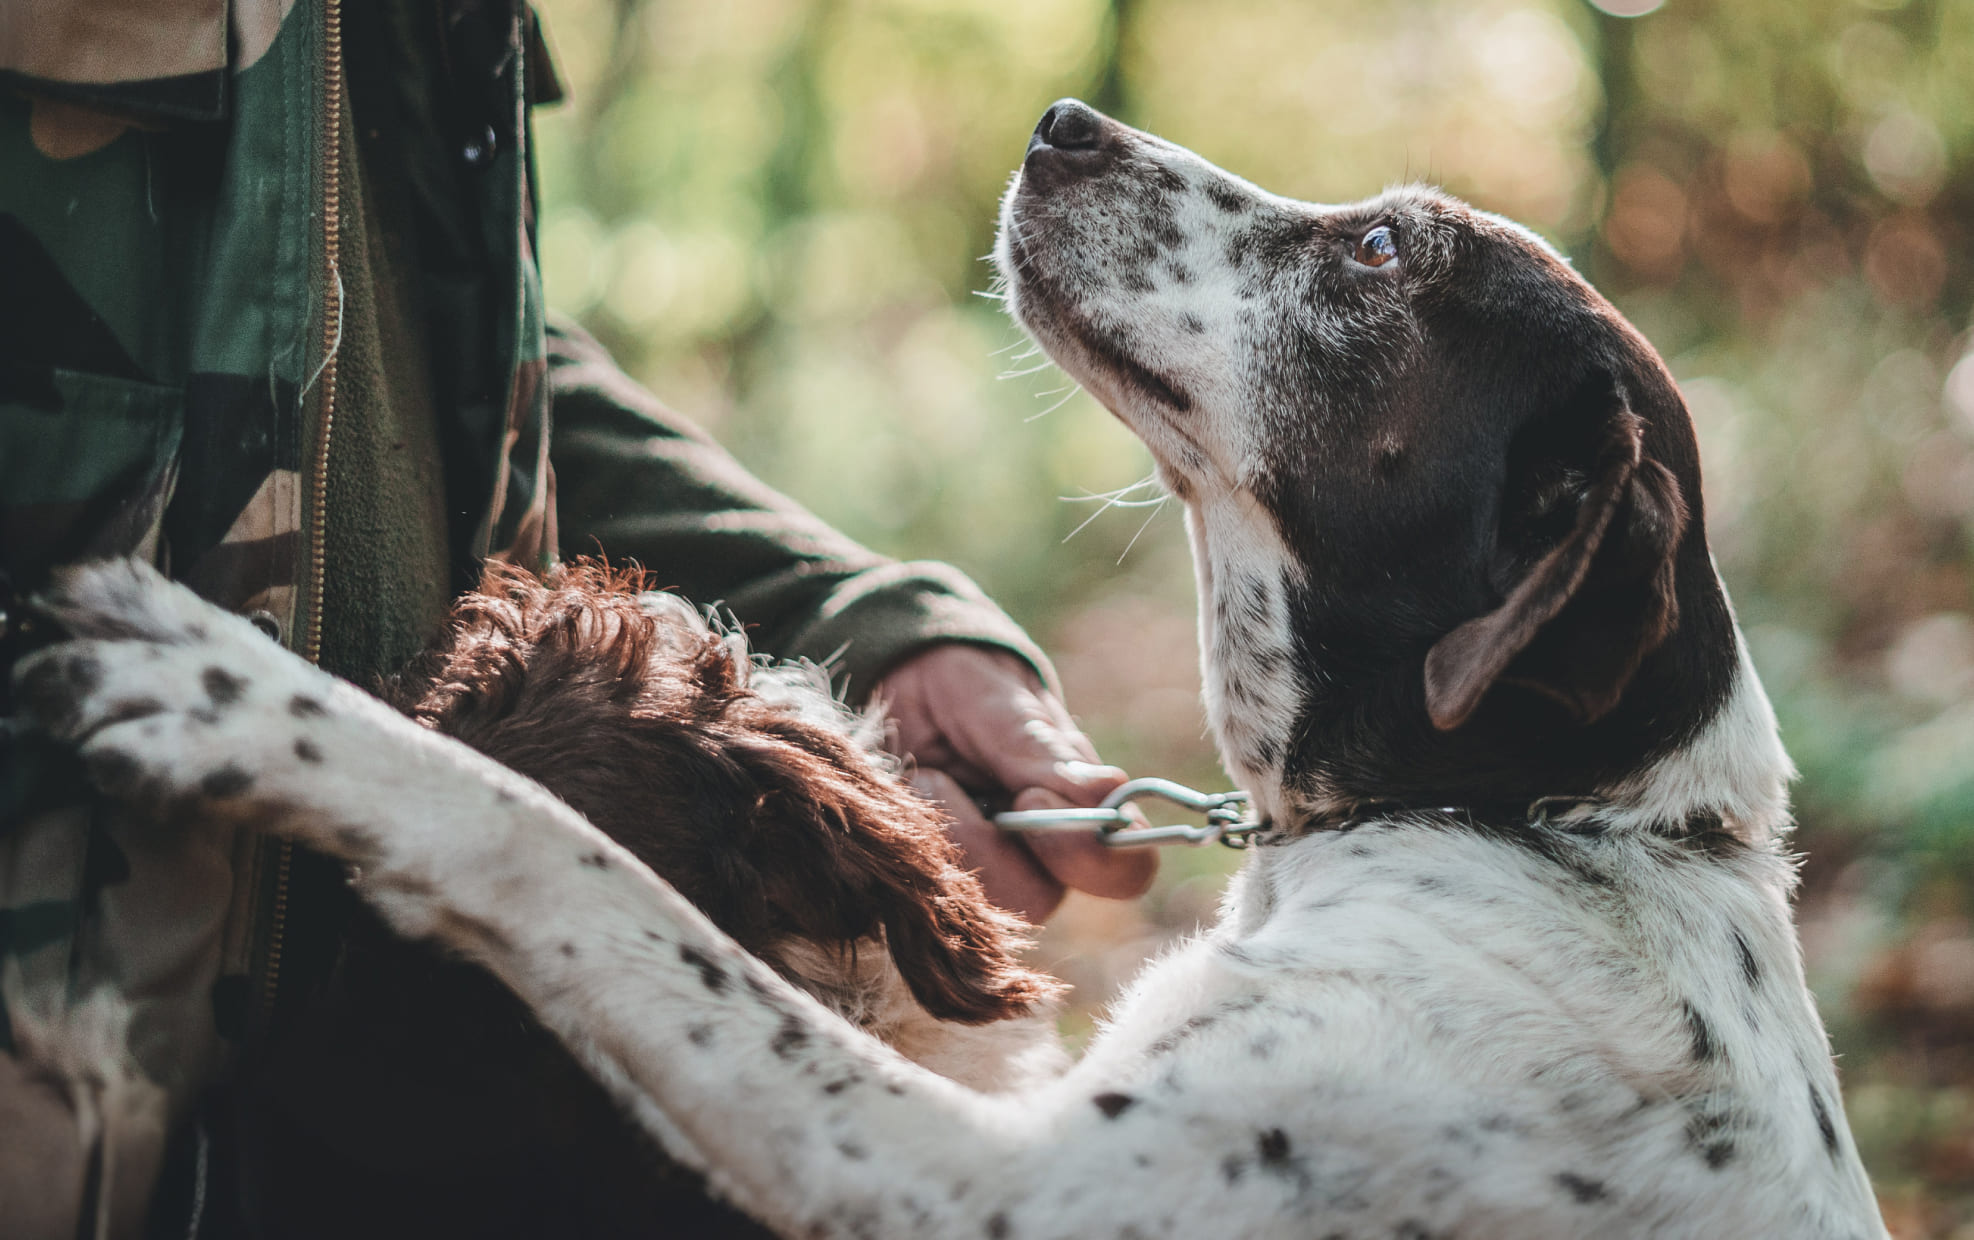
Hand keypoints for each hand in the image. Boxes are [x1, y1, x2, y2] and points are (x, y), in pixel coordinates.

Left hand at [872, 644, 1155, 921]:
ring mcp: (987, 877)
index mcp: (1086, 815)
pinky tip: (905, 796)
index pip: (1126, 871)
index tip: (1031, 796)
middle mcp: (1044, 858)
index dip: (1085, 852)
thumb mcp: (998, 704)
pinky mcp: (935, 884)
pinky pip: (921, 890)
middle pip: (1035, 900)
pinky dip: (906, 838)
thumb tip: (1110, 789)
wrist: (903, 685)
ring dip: (937, 832)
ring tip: (923, 775)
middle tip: (947, 778)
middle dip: (983, 841)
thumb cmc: (966, 688)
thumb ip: (1043, 750)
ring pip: (972, 901)